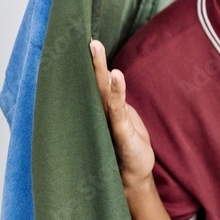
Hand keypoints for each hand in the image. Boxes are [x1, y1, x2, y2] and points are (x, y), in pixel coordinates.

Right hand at [90, 40, 154, 189]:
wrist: (131, 180)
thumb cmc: (128, 153)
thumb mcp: (126, 126)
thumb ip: (118, 108)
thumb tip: (112, 91)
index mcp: (108, 109)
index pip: (99, 82)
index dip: (94, 63)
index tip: (88, 40)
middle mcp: (104, 113)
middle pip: (97, 82)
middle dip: (92, 61)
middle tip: (88, 39)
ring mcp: (110, 121)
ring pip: (102, 91)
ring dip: (100, 68)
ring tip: (95, 46)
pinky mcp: (120, 131)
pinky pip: (117, 108)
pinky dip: (117, 91)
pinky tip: (116, 75)